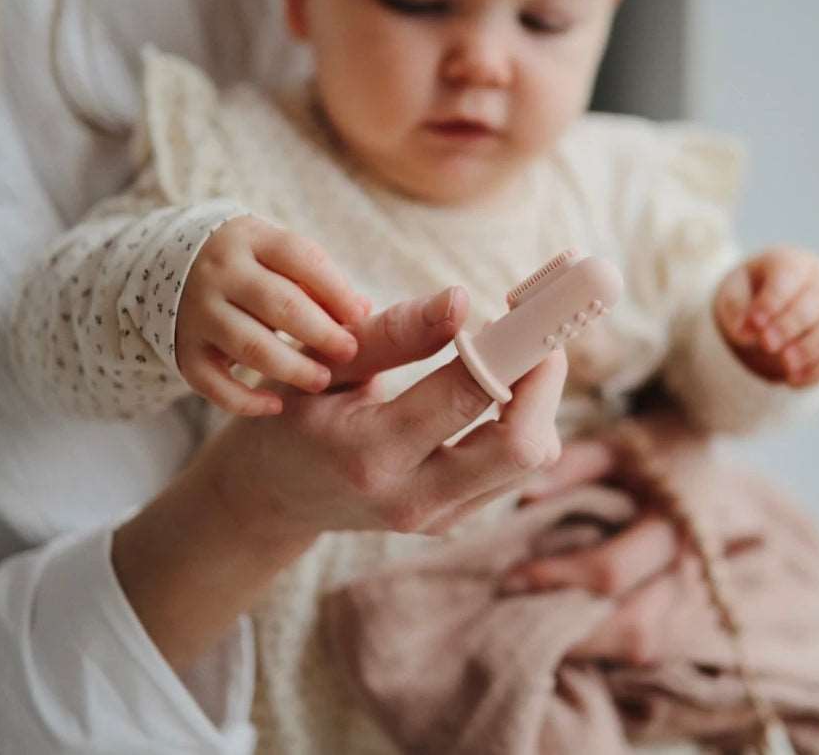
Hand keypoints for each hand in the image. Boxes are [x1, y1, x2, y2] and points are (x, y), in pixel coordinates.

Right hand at [175, 216, 369, 414]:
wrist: (173, 264)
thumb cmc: (250, 264)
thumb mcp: (278, 256)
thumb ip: (318, 281)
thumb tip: (361, 312)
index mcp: (251, 239)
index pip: (301, 259)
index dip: (335, 290)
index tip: (360, 317)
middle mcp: (220, 273)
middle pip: (279, 305)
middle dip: (321, 333)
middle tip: (349, 352)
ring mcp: (197, 312)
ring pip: (249, 346)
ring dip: (291, 368)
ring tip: (322, 381)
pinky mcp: (183, 349)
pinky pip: (212, 383)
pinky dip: (245, 400)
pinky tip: (277, 406)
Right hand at [205, 285, 567, 540]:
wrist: (273, 496)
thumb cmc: (296, 415)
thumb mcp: (325, 363)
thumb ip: (393, 332)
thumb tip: (461, 300)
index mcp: (370, 454)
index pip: (469, 395)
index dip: (513, 346)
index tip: (532, 308)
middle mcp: (412, 498)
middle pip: (524, 446)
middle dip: (544, 379)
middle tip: (532, 331)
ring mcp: (439, 519)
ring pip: (534, 458)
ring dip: (539, 398)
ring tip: (509, 353)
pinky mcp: (456, 519)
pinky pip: (518, 468)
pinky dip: (525, 420)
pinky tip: (496, 387)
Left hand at [501, 413, 713, 663]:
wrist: (697, 451)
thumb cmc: (647, 447)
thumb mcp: (612, 445)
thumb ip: (572, 465)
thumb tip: (524, 496)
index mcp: (672, 524)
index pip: (610, 570)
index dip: (555, 578)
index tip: (510, 578)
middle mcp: (686, 568)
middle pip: (633, 626)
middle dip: (572, 629)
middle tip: (518, 614)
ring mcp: (687, 594)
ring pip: (640, 644)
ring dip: (587, 642)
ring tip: (537, 623)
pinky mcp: (679, 609)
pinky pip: (642, 644)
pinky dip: (601, 641)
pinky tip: (565, 623)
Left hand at [714, 245, 818, 387]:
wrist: (768, 313)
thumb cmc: (750, 296)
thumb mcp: (733, 295)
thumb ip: (735, 309)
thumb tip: (746, 333)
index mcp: (793, 262)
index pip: (789, 274)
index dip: (773, 300)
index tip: (754, 323)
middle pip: (818, 300)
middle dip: (791, 325)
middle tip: (767, 344)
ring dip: (812, 349)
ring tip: (786, 365)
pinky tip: (793, 381)